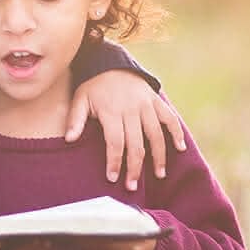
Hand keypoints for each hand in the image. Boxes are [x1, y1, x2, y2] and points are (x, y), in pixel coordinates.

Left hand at [66, 73, 184, 189]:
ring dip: (158, 156)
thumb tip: (69, 140)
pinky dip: (176, 132)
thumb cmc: (93, 86)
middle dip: (134, 167)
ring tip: (159, 174)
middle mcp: (131, 109)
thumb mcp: (80, 99)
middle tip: (132, 186)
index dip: (115, 162)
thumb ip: (75, 120)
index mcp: (111, 111)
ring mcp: (146, 105)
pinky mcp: (155, 101)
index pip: (115, 143)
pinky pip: (169, 118)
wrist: (111, 62)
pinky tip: (180, 148)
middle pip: (136, 144)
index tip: (113, 178)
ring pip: (156, 134)